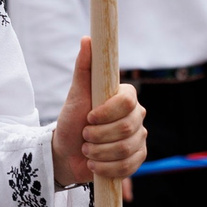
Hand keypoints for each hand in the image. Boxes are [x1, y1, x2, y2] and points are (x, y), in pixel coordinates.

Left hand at [52, 37, 145, 187]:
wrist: (67, 152)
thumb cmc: (71, 120)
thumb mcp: (75, 94)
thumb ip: (84, 67)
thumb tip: (87, 39)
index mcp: (125, 97)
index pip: (127, 101)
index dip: (106, 112)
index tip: (88, 117)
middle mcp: (136, 115)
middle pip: (127, 128)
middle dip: (99, 135)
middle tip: (85, 135)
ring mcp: (139, 137)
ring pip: (126, 148)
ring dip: (99, 152)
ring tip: (86, 150)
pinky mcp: (137, 158)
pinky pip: (128, 166)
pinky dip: (106, 167)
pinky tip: (94, 164)